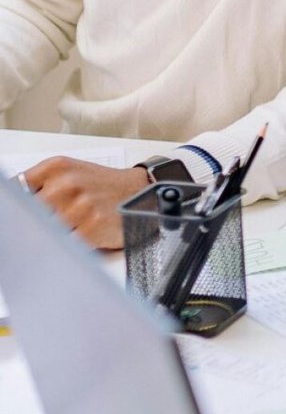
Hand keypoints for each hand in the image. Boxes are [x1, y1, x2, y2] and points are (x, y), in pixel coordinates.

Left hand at [18, 159, 150, 248]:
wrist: (145, 192)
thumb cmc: (105, 187)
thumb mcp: (70, 174)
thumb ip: (38, 186)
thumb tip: (13, 210)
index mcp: (57, 167)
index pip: (16, 191)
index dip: (16, 210)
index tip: (18, 220)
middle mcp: (67, 183)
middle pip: (28, 215)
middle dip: (34, 225)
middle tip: (44, 229)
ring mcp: (81, 205)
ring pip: (46, 231)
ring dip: (55, 236)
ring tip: (73, 229)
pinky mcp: (93, 226)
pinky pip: (66, 244)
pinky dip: (71, 245)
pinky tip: (83, 237)